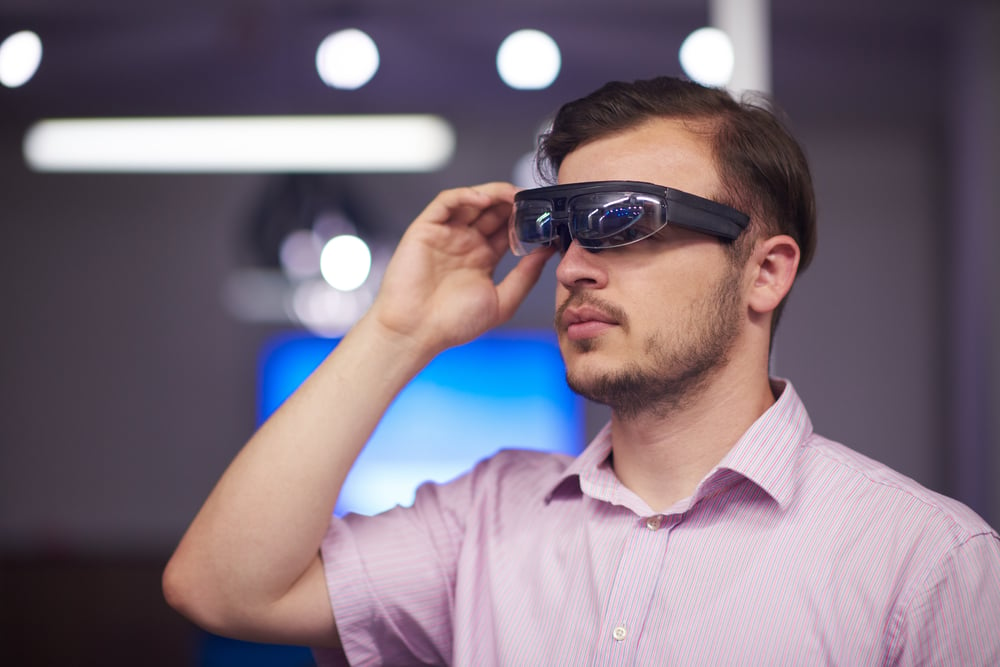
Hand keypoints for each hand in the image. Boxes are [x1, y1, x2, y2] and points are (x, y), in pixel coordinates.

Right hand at [368, 182, 553, 355]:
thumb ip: (526, 276)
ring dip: (494, 193)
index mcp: (482, 259)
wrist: (416, 332)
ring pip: (472, 201)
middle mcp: (464, 243)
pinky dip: (465, 195)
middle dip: (513, 203)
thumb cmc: (453, 324)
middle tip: (532, 200)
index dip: (524, 220)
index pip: (506, 229)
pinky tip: (484, 200)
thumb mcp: (502, 302)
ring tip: (513, 195)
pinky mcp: (426, 228)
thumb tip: (547, 251)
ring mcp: (446, 234)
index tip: (545, 217)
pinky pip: (446, 202)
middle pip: (492, 211)